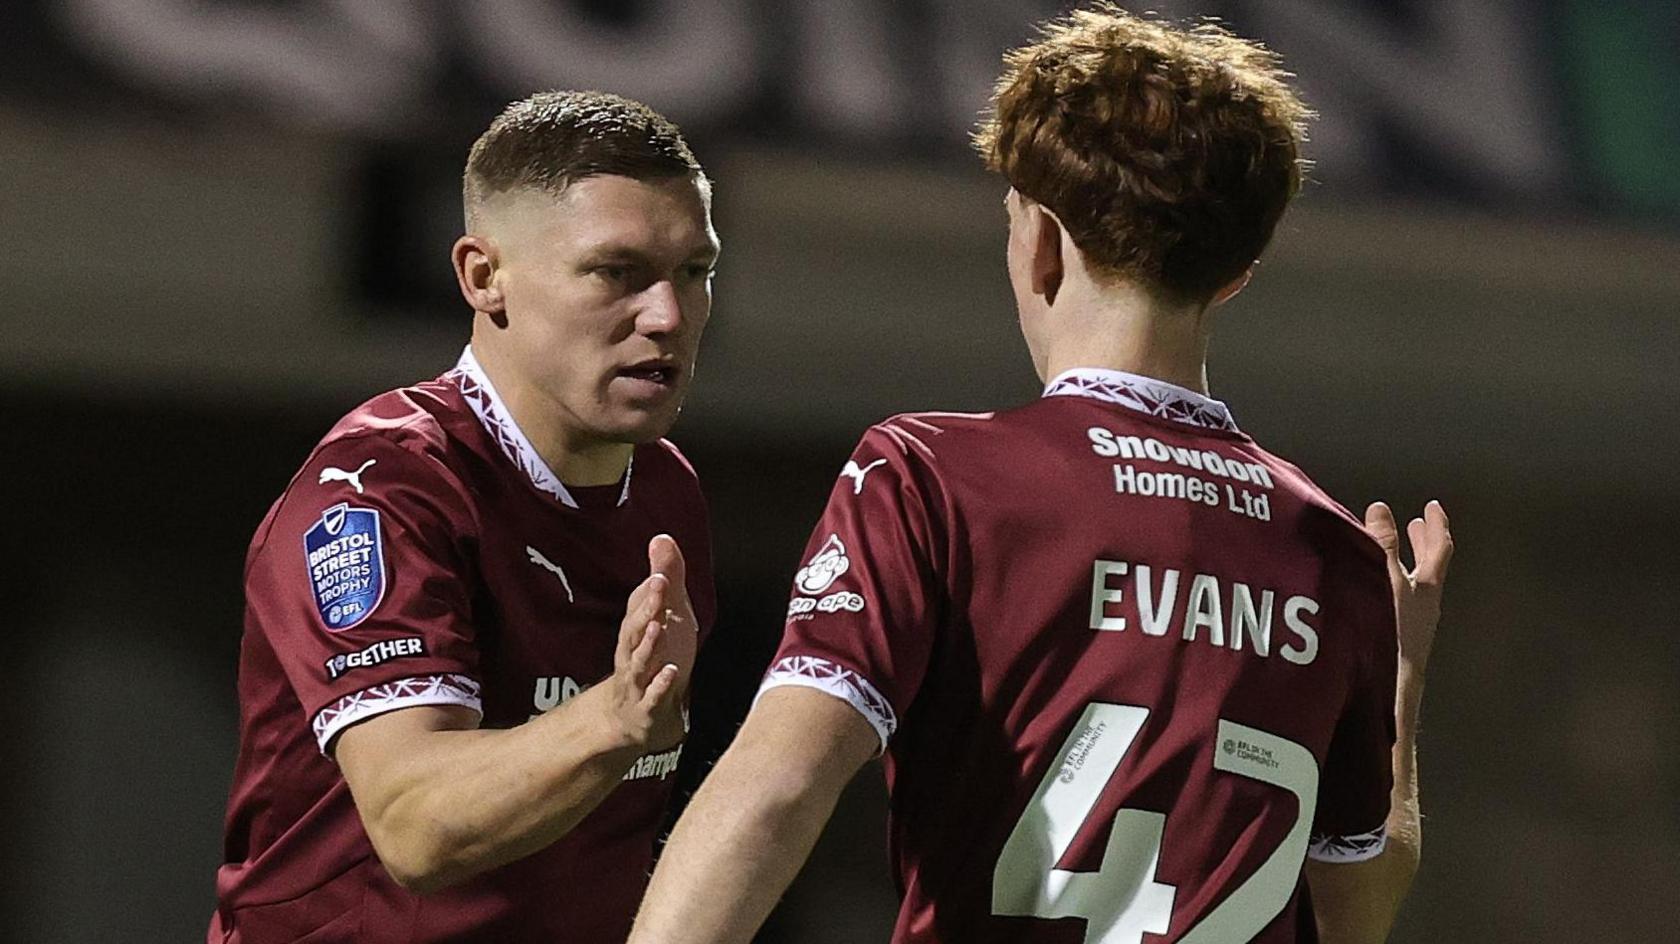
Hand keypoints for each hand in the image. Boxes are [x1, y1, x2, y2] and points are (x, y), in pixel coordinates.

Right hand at [645, 534, 698, 706]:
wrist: (634, 715)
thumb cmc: (654, 658)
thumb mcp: (664, 615)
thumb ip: (664, 580)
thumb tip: (661, 538)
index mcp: (636, 629)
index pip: (640, 606)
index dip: (651, 589)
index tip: (661, 572)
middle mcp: (632, 651)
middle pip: (635, 628)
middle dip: (647, 607)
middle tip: (659, 587)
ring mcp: (637, 679)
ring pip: (638, 659)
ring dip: (647, 643)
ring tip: (658, 626)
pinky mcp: (646, 705)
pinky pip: (651, 694)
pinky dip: (660, 683)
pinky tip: (671, 671)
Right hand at [1364, 500, 1452, 673]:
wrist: (1391, 684)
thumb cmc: (1391, 629)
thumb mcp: (1384, 579)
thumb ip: (1381, 544)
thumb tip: (1381, 510)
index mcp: (1429, 585)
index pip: (1439, 548)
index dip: (1436, 525)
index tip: (1433, 507)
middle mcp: (1427, 603)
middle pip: (1430, 567)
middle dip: (1423, 543)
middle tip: (1417, 525)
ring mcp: (1416, 623)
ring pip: (1416, 585)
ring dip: (1407, 564)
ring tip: (1396, 554)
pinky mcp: (1402, 637)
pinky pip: (1403, 601)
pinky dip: (1394, 585)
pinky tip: (1378, 590)